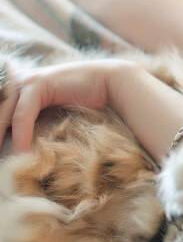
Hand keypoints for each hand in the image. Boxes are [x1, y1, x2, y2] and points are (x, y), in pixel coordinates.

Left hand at [0, 59, 132, 151]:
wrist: (112, 83)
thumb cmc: (88, 102)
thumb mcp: (56, 115)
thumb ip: (39, 125)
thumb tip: (25, 152)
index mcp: (22, 89)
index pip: (2, 114)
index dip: (0, 133)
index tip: (0, 157)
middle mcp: (21, 82)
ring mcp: (28, 80)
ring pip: (4, 113)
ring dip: (0, 135)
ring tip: (2, 161)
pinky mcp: (39, 83)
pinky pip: (24, 113)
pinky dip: (21, 132)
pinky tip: (22, 149)